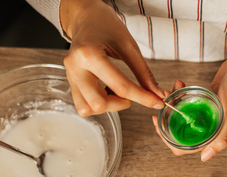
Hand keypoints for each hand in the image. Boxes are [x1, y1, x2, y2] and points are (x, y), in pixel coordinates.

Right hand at [60, 0, 164, 115]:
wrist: (86, 18)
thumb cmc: (106, 27)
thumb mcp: (129, 46)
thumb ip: (143, 73)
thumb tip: (157, 94)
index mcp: (89, 55)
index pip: (120, 86)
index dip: (142, 97)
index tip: (156, 102)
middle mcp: (75, 68)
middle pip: (98, 103)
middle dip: (119, 104)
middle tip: (129, 94)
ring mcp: (70, 76)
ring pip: (87, 108)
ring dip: (107, 106)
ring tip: (116, 92)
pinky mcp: (70, 82)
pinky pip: (83, 105)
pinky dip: (98, 103)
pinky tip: (107, 91)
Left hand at [153, 39, 226, 160]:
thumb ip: (221, 137)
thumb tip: (204, 158)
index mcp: (214, 133)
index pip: (185, 148)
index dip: (169, 142)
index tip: (159, 127)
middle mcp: (208, 126)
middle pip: (180, 133)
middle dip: (166, 122)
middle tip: (159, 109)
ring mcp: (205, 113)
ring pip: (182, 116)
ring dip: (172, 105)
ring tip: (169, 91)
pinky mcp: (204, 100)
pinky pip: (187, 102)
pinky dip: (180, 94)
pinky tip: (179, 83)